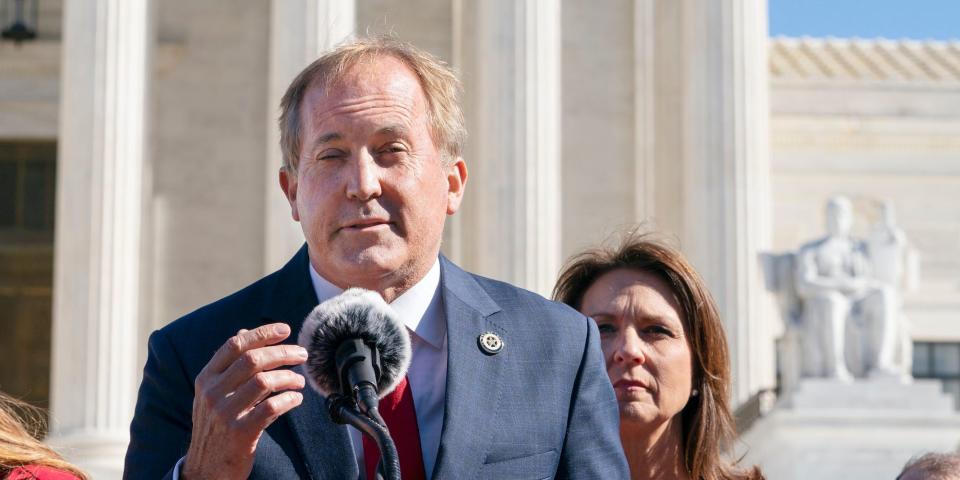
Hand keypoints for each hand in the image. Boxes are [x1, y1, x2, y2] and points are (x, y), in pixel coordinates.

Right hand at [182, 323, 306, 478]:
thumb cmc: (215, 427)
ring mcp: (225, 412)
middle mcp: (212, 392)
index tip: (285, 329)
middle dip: (283, 352)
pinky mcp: (240, 432)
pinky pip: (272, 407)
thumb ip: (228, 365)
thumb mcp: (212, 393)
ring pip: (265, 381)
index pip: (235, 345)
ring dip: (289, 377)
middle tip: (302, 354)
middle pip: (253, 359)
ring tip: (299, 380)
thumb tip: (243, 332)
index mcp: (206, 378)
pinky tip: (296, 400)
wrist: (205, 469)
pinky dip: (289, 400)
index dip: (262, 333)